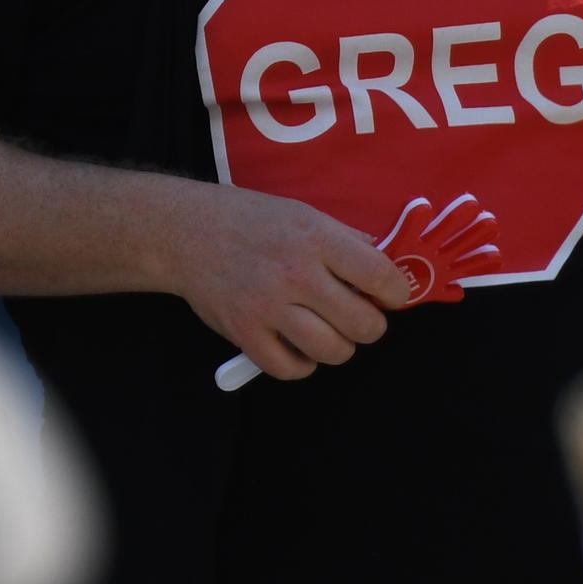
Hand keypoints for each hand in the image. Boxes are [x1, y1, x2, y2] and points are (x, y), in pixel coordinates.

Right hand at [163, 184, 417, 380]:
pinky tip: (297, 346)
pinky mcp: (244, 333)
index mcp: (315, 238)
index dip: (397, 293)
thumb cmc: (250, 221)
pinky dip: (301, 364)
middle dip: (369, 325)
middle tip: (355, 316)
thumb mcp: (304, 214)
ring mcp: (267, 307)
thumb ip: (347, 239)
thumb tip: (387, 267)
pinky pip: (291, 369)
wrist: (185, 232)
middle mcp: (295, 274)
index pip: (381, 277)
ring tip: (326, 331)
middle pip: (363, 325)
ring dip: (338, 346)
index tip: (389, 296)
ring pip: (332, 352)